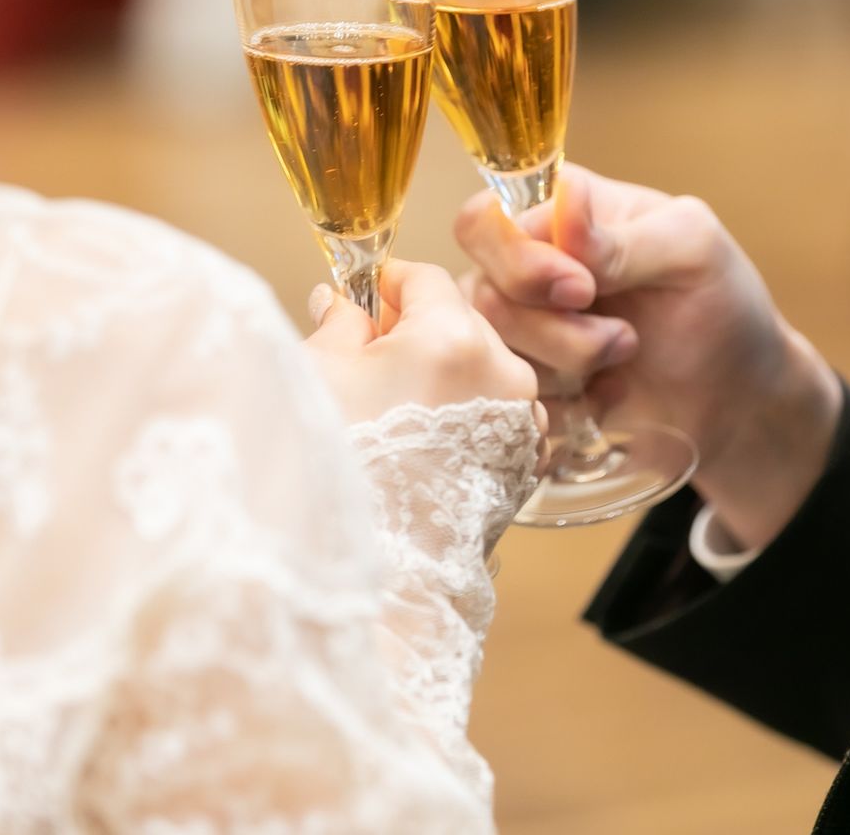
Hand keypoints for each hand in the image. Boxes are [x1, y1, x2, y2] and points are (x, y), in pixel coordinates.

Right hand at [305, 260, 547, 467]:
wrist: (381, 572)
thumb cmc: (345, 471)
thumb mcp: (321, 377)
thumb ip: (338, 324)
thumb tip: (341, 302)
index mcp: (452, 338)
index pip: (425, 278)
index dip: (388, 282)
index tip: (363, 296)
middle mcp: (504, 370)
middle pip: (459, 318)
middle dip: (416, 328)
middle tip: (369, 357)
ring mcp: (524, 418)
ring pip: (482, 366)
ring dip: (447, 371)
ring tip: (398, 408)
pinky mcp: (528, 458)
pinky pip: (500, 411)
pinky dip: (470, 412)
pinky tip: (429, 442)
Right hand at [455, 164, 841, 549]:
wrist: (736, 398)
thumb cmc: (719, 305)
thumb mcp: (690, 251)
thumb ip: (620, 236)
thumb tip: (564, 201)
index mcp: (555, 214)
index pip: (483, 223)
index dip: (519, 260)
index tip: (582, 289)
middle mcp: (523, 269)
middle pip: (480, 295)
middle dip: (554, 328)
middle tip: (624, 338)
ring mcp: (520, 333)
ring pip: (489, 354)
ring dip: (566, 367)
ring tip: (625, 361)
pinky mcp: (526, 389)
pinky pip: (506, 403)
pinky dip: (561, 407)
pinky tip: (607, 396)